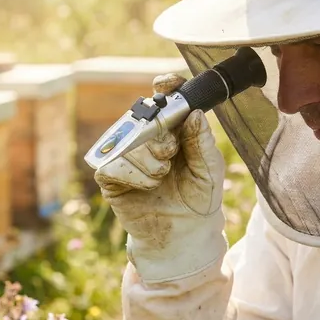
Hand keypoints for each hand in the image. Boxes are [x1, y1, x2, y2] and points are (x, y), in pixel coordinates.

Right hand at [94, 73, 227, 282]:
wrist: (184, 234)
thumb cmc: (199, 199)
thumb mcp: (209, 170)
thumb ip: (203, 142)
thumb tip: (195, 114)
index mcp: (173, 129)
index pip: (166, 98)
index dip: (165, 87)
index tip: (164, 85)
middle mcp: (147, 137)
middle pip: (143, 117)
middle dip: (158, 134)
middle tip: (170, 152)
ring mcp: (126, 155)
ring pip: (130, 142)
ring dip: (150, 162)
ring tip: (161, 178)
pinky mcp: (110, 176)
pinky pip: (114, 165)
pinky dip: (134, 176)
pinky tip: (147, 186)